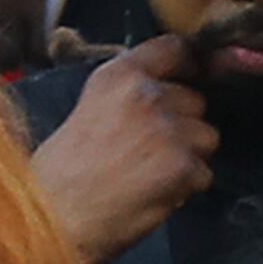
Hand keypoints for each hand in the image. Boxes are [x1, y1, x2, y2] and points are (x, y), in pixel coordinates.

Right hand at [31, 35, 217, 263]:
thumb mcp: (92, 106)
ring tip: (150, 172)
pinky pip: (204, 173)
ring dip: (189, 156)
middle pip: (197, 100)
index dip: (190, 65)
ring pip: (207, 137)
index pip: (176, 49)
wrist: (56, 214)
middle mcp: (147, 95)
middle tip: (149, 149)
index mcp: (120, 75)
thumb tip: (172, 87)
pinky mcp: (183, 166)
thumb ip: (131, 92)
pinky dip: (186, 187)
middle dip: (183, 124)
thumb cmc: (66, 170)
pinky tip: (154, 192)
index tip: (193, 76)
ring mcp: (169, 130)